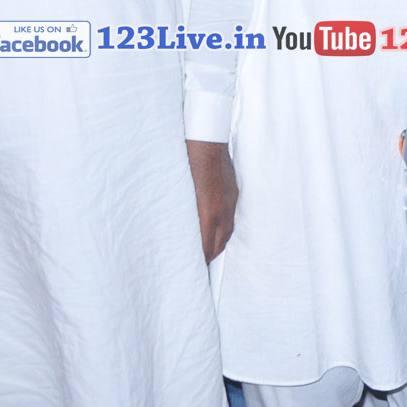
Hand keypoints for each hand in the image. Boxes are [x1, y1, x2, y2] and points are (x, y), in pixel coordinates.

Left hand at [186, 140, 237, 262]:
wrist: (205, 141)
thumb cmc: (186, 163)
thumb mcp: (178, 191)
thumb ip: (181, 213)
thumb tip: (174, 229)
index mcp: (208, 211)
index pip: (207, 244)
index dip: (201, 257)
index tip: (194, 265)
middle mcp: (222, 209)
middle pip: (220, 241)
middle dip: (211, 255)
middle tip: (201, 264)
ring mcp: (229, 200)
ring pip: (228, 230)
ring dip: (219, 243)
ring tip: (210, 251)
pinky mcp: (232, 192)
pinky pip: (230, 216)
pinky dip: (224, 227)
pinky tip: (218, 228)